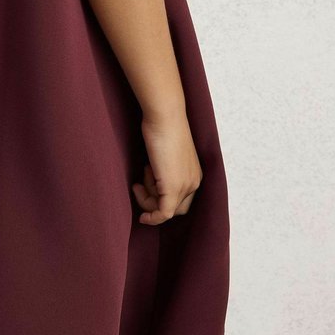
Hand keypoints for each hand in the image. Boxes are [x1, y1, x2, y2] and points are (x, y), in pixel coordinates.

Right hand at [132, 110, 202, 224]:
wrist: (165, 117)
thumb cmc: (162, 127)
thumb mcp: (166, 151)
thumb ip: (164, 167)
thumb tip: (153, 175)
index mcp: (194, 173)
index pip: (182, 199)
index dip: (162, 197)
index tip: (145, 186)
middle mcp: (194, 182)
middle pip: (176, 208)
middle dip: (155, 201)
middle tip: (140, 184)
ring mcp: (185, 186)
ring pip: (166, 209)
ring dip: (148, 199)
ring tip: (141, 176)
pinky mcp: (173, 188)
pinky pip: (163, 213)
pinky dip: (152, 218)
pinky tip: (142, 217)